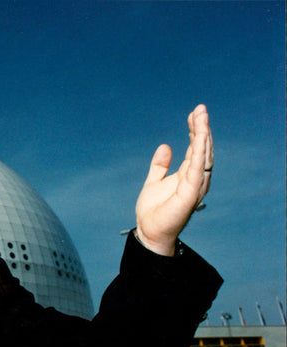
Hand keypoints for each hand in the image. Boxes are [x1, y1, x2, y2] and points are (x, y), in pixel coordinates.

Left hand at [135, 104, 212, 254]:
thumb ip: (160, 165)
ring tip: (202, 116)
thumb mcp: (153, 181)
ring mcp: (195, 185)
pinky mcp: (190, 193)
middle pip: (202, 148)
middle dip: (202, 128)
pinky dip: (199, 153)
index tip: (193, 113)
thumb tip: (165, 146)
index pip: (195, 148)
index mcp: (187, 174)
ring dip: (203, 135)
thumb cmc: (154, 211)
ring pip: (203, 155)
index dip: (195, 130)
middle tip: (200, 108)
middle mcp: (196, 178)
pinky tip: (200, 138)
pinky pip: (198, 169)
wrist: (149, 231)